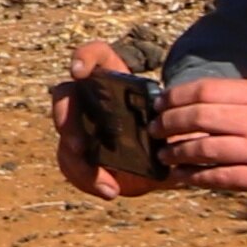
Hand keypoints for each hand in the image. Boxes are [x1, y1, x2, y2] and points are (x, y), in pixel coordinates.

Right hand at [48, 42, 169, 197]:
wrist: (164, 161)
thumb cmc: (170, 135)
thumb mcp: (178, 127)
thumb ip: (178, 127)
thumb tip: (181, 136)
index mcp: (116, 81)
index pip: (96, 56)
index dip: (83, 58)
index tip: (79, 72)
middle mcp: (91, 100)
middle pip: (65, 95)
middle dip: (66, 118)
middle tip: (80, 145)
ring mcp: (81, 126)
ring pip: (65, 137)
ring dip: (78, 161)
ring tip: (105, 182)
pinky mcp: (78, 152)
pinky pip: (71, 164)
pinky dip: (88, 181)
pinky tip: (109, 190)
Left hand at [158, 78, 246, 207]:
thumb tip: (208, 103)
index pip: (207, 90)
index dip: (177, 96)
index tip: (161, 102)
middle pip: (198, 116)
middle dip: (168, 122)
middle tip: (153, 128)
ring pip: (203, 148)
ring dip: (176, 151)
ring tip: (163, 154)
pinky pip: (219, 177)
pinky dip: (194, 176)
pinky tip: (181, 176)